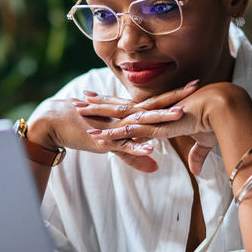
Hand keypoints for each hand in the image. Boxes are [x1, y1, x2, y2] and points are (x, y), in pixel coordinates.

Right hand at [26, 91, 182, 172]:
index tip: (196, 84)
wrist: (54, 122)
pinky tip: (151, 148)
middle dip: (175, 97)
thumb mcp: (112, 141)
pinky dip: (137, 146)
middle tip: (197, 86)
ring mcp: (114, 126)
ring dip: (160, 118)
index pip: (155, 101)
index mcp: (127, 111)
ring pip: (141, 122)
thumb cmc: (83, 128)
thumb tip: (154, 166)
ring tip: (180, 115)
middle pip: (153, 105)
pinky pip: (123, 145)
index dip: (174, 94)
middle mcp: (123, 115)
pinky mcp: (104, 140)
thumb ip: (134, 153)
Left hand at [79, 81, 245, 174]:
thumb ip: (197, 156)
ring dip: (98, 116)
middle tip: (81, 99)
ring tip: (78, 112)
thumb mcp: (204, 142)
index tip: (104, 100)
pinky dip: (112, 136)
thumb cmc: (218, 123)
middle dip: (100, 104)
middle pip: (121, 107)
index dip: (119, 104)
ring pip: (118, 116)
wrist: (225, 109)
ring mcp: (153, 119)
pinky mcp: (156, 128)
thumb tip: (196, 170)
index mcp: (162, 112)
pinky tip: (95, 137)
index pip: (135, 107)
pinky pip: (128, 133)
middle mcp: (154, 112)